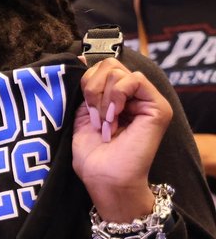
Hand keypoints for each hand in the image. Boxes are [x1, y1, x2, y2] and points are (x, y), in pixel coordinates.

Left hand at [73, 56, 171, 221]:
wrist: (105, 179)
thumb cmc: (93, 157)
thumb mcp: (83, 116)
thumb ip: (87, 91)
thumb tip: (81, 59)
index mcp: (117, 99)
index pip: (102, 67)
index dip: (87, 77)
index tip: (81, 99)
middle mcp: (135, 97)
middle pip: (109, 64)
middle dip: (91, 88)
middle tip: (93, 115)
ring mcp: (148, 101)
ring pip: (118, 71)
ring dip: (101, 97)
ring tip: (104, 122)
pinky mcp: (158, 107)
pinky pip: (134, 80)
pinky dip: (116, 96)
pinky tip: (113, 117)